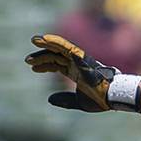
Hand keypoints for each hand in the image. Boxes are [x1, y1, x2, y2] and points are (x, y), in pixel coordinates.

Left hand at [25, 33, 140, 111]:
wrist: (113, 96)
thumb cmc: (100, 99)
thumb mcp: (78, 102)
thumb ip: (65, 100)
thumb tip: (49, 99)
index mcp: (76, 72)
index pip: (57, 65)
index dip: (44, 65)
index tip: (33, 68)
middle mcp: (76, 63)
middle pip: (55, 56)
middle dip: (41, 57)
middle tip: (28, 60)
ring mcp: (79, 59)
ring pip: (59, 48)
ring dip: (45, 44)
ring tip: (33, 40)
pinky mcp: (81, 57)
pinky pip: (66, 46)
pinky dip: (56, 41)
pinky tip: (45, 38)